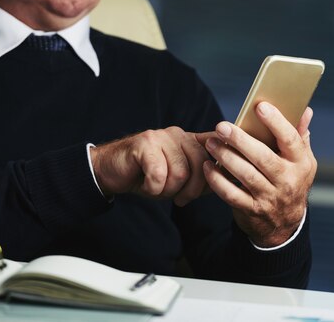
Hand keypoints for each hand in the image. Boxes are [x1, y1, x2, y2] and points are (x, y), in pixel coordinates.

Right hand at [90, 127, 213, 205]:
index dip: (221, 161)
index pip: (215, 144)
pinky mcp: (145, 144)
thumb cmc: (146, 177)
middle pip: (201, 165)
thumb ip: (199, 176)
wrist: (110, 171)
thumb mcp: (177, 178)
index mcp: (189, 140)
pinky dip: (153, 188)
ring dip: (169, 190)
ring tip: (158, 188)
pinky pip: (159, 175)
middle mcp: (178, 134)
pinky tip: (145, 185)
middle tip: (180, 199)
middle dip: (192, 190)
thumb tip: (223, 181)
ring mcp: (161, 137)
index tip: (222, 179)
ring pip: (181, 172)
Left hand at [201, 102, 316, 246]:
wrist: (284, 225)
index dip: (276, 122)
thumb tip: (304, 109)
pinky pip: (231, 194)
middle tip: (222, 126)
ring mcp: (270, 197)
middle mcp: (287, 181)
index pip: (290, 140)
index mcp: (300, 163)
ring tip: (211, 143)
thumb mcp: (302, 161)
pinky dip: (217, 180)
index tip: (260, 106)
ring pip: (245, 175)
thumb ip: (299, 135)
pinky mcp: (252, 210)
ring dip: (226, 157)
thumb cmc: (290, 181)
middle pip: (263, 158)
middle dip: (241, 140)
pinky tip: (208, 166)